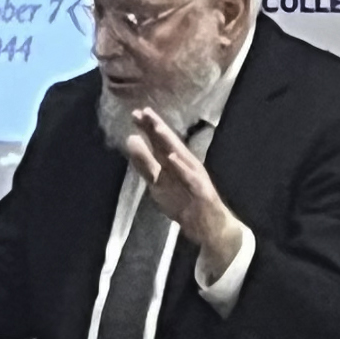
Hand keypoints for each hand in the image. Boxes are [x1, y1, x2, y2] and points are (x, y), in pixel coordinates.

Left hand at [124, 108, 246, 278]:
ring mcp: (193, 177)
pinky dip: (181, 167)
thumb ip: (145, 163)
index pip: (159, 143)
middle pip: (169, 144)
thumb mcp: (157, 183)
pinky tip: (172, 157)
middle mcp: (185, 166)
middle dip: (157, 127)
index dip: (148, 128)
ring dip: (168, 141)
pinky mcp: (201, 191)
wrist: (208, 226)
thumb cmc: (183, 201)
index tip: (135, 113)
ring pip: (179, 156)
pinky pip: (190, 178)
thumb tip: (131, 141)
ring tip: (156, 127)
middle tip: (144, 112)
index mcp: (174, 163)